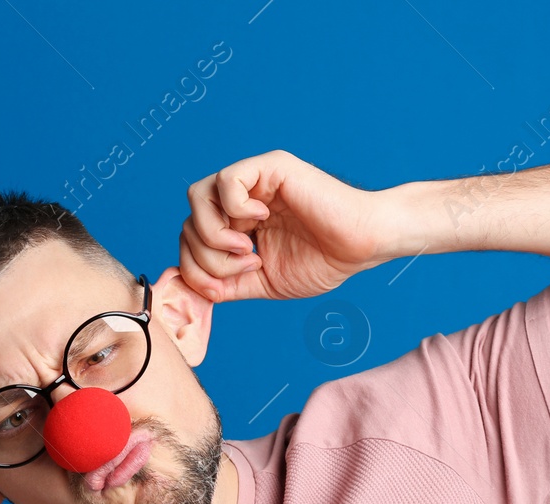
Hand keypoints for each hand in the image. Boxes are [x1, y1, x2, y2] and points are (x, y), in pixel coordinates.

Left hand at [178, 149, 389, 302]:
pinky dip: (234, 208)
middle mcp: (240, 198)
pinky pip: (226, 181)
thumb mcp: (262, 282)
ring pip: (197, 197)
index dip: (195, 267)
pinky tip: (261, 220)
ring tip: (247, 249)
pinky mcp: (270, 167)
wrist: (361, 247)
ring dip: (214, 234)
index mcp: (236, 224)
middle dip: (206, 257)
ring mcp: (253, 180)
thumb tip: (189, 289)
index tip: (225, 286)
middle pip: (188, 222)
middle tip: (245, 266)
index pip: (190, 238)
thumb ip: (225, 284)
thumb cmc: (322, 261)